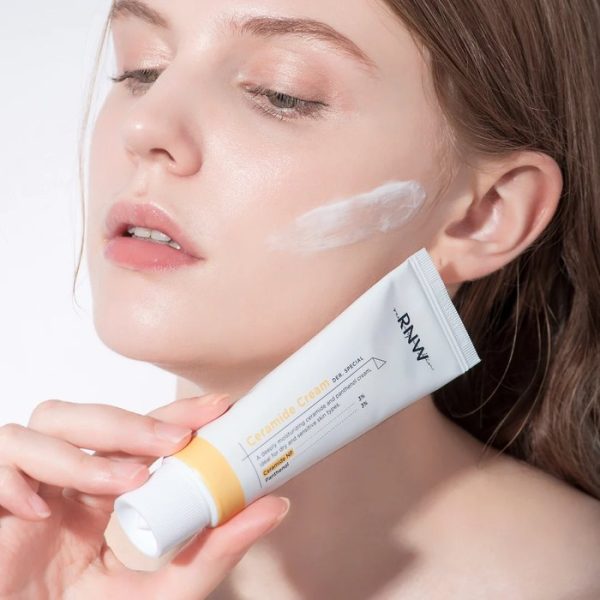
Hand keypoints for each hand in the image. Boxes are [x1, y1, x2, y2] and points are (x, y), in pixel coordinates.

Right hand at [0, 393, 289, 599]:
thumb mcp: (162, 589)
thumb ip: (213, 552)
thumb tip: (275, 506)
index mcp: (107, 487)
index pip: (142, 432)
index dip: (177, 411)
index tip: (220, 407)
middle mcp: (68, 476)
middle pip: (91, 414)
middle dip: (135, 421)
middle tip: (178, 439)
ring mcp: (28, 484)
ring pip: (44, 424)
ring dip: (87, 451)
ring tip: (123, 483)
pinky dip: (17, 477)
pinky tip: (40, 512)